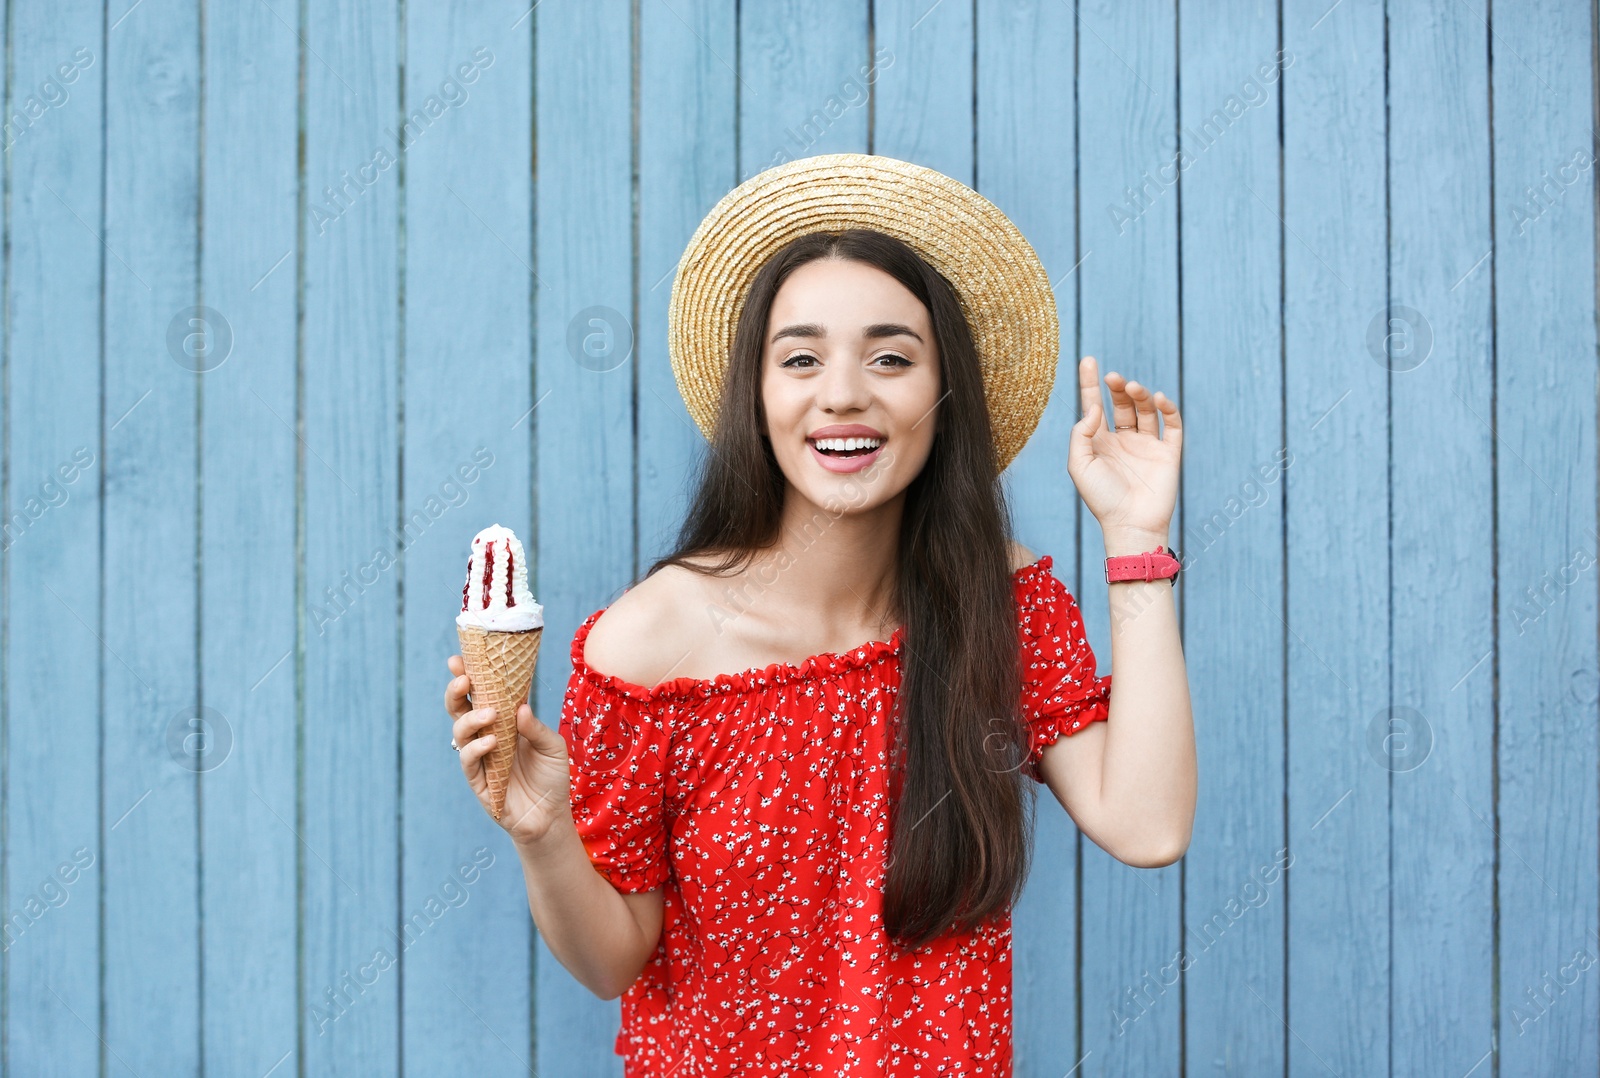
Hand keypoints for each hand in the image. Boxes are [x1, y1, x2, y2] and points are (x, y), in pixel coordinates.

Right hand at [445, 654, 574, 847]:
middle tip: (464, 678)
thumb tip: (520, 707)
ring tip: (490, 714)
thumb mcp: (554, 746)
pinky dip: (476, 749)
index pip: (480, 695)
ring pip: (459, 733)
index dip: (468, 677)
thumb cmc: (552, 777)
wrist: (551, 817)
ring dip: (470, 718)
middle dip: (455, 691)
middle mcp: (486, 737)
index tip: (460, 659)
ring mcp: (480, 759)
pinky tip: (491, 742)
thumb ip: (537, 727)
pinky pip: (468, 762)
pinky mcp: (479, 782)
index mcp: (503, 723)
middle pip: (459, 710)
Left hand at [1068, 355, 1181, 538]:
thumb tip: (1095, 408)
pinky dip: (1168, 408)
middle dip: (1118, 387)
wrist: (1131, 524)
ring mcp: (1146, 446)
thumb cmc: (1101, 498)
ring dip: (1140, 395)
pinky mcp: (1168, 453)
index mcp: (1099, 442)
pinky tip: (1159, 399)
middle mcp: (1123, 440)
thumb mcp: (1079, 465)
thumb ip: (1081, 434)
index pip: (1095, 405)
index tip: (1088, 359)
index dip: (1090, 382)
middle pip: (1121, 403)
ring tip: (1133, 388)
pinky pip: (1172, 425)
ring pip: (1145, 410)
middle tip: (1115, 377)